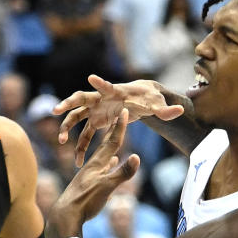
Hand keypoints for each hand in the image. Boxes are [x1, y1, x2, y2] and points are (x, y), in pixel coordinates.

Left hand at [45, 108, 140, 237]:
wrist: (65, 216)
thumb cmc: (85, 201)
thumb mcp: (106, 187)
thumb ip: (122, 172)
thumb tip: (137, 156)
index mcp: (97, 164)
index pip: (112, 142)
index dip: (119, 126)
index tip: (124, 110)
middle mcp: (94, 166)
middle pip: (106, 145)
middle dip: (114, 130)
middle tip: (118, 116)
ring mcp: (91, 175)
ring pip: (104, 156)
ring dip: (112, 146)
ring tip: (117, 138)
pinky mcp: (90, 184)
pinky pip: (103, 168)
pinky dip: (109, 162)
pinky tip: (110, 163)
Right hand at [53, 75, 183, 166]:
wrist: (144, 98)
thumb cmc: (151, 99)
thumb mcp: (159, 106)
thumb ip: (168, 110)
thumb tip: (181, 110)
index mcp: (116, 93)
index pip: (107, 86)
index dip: (100, 82)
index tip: (91, 78)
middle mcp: (103, 100)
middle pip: (82, 99)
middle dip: (68, 103)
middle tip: (56, 109)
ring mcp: (98, 110)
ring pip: (78, 117)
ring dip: (68, 127)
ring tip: (61, 140)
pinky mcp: (98, 121)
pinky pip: (86, 134)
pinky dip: (80, 146)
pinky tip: (76, 160)